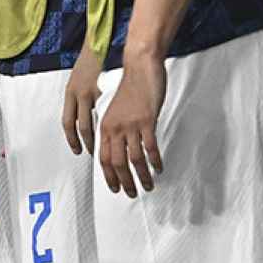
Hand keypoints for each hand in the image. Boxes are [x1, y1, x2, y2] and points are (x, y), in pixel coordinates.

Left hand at [62, 44, 103, 154]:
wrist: (102, 44)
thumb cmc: (93, 63)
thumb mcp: (81, 83)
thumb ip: (82, 100)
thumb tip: (84, 117)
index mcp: (71, 92)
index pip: (67, 122)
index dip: (71, 138)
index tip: (77, 150)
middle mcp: (79, 94)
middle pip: (80, 126)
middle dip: (87, 143)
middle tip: (94, 154)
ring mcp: (93, 93)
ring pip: (94, 123)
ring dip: (100, 139)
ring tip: (109, 150)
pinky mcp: (107, 91)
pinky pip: (109, 114)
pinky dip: (114, 128)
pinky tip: (121, 135)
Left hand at [98, 53, 166, 196]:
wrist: (140, 68)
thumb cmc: (130, 90)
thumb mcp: (115, 111)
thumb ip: (116, 129)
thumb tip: (119, 150)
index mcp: (106, 126)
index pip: (103, 158)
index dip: (109, 176)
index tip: (115, 189)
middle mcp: (115, 127)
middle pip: (117, 162)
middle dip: (125, 181)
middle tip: (133, 194)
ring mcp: (131, 124)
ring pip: (134, 159)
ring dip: (142, 176)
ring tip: (148, 186)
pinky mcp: (146, 121)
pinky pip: (150, 147)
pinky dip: (154, 161)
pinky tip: (159, 168)